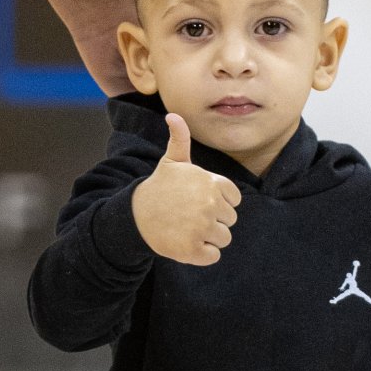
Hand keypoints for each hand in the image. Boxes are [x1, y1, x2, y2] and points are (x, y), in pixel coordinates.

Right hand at [131, 113, 240, 265]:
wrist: (135, 216)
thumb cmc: (160, 188)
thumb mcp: (171, 161)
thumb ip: (180, 138)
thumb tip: (172, 115)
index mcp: (211, 183)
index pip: (234, 200)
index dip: (218, 201)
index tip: (198, 200)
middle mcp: (209, 205)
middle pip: (230, 220)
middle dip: (213, 220)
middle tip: (189, 215)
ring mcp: (201, 228)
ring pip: (224, 238)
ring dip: (208, 238)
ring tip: (187, 228)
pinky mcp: (192, 250)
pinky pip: (213, 256)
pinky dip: (202, 254)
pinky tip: (185, 242)